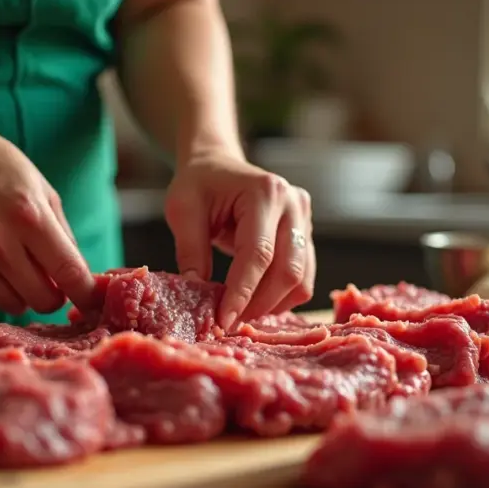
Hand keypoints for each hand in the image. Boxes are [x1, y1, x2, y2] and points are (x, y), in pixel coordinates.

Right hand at [0, 121, 95, 315]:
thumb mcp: (42, 190)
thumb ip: (63, 236)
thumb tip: (79, 278)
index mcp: (30, 217)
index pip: (70, 273)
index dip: (86, 293)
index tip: (91, 299)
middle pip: (43, 300)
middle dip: (54, 296)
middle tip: (50, 281)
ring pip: (13, 304)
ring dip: (24, 294)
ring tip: (18, 267)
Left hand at [165, 152, 315, 327]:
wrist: (218, 165)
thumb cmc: (199, 183)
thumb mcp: (182, 209)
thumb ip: (191, 250)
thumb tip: (198, 294)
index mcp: (264, 192)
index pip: (259, 253)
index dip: (242, 292)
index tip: (223, 320)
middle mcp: (294, 204)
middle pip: (288, 270)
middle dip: (259, 304)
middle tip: (229, 322)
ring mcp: (305, 220)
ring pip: (300, 279)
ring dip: (272, 305)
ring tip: (240, 313)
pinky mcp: (306, 236)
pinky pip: (302, 278)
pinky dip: (281, 297)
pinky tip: (255, 302)